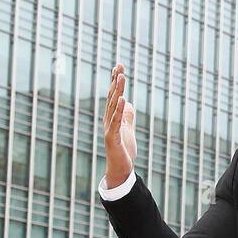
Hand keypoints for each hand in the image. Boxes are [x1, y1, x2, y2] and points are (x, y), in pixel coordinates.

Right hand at [103, 62, 136, 185]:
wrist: (120, 171)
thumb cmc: (123, 152)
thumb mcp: (128, 131)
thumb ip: (128, 117)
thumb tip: (130, 104)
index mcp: (112, 118)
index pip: (114, 96)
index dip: (115, 81)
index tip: (119, 66)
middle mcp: (108, 121)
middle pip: (113, 97)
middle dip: (116, 81)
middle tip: (120, 66)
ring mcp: (109, 129)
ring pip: (113, 107)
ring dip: (118, 91)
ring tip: (121, 77)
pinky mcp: (112, 138)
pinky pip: (116, 122)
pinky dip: (119, 111)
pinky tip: (124, 99)